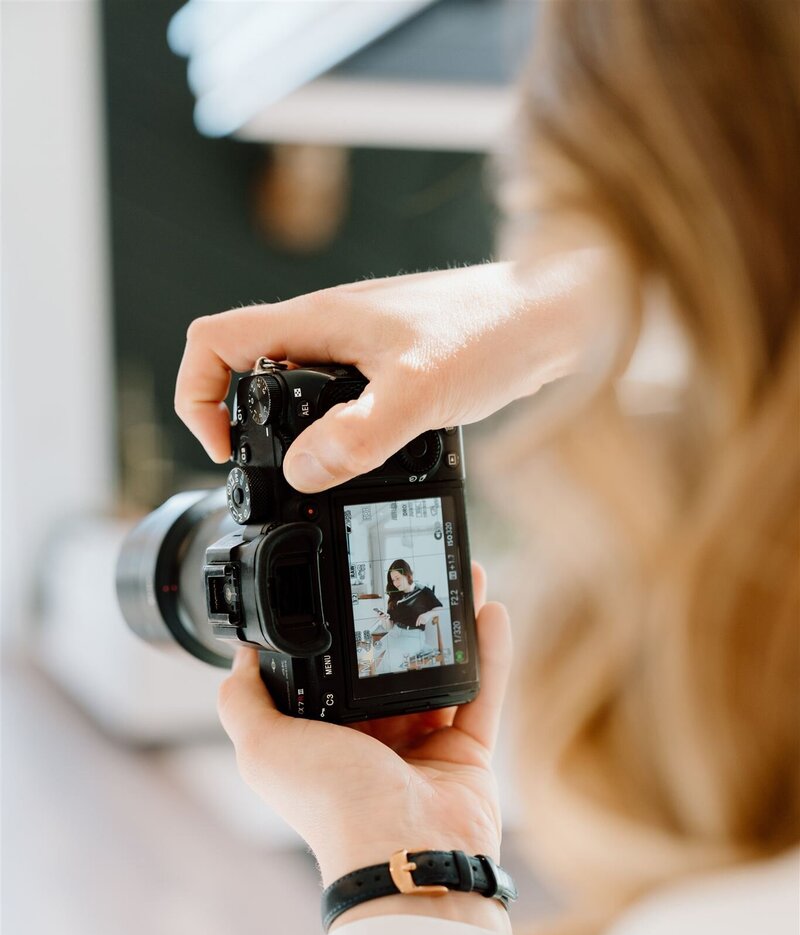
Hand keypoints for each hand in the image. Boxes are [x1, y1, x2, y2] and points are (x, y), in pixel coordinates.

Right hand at [174, 255, 600, 488]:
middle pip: (248, 372)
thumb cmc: (493, 331)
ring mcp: (361, 347)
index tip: (225, 449)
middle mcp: (330, 330)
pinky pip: (343, 402)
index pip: (214, 341)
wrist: (556, 315)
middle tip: (274, 478)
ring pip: (298, 392)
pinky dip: (341, 437)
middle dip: (246, 428)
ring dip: (296, 437)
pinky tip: (371, 464)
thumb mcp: (420, 391)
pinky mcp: (393, 367)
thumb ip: (357, 435)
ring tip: (320, 480)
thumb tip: (302, 471)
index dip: (198, 396)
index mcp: (317, 320)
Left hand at [216, 564, 511, 929]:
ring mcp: (424, 744)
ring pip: (440, 670)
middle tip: (415, 569)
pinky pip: (482, 692)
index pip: (332, 670)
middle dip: (404, 617)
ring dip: (452, 622)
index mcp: (323, 735)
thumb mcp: (264, 747)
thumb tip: (241, 655)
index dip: (344, 626)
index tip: (354, 580)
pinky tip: (491, 608)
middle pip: (392, 664)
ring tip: (461, 573)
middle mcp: (373, 739)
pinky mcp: (468, 751)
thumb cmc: (332, 804)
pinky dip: (490, 653)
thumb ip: (244, 701)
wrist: (406, 850)